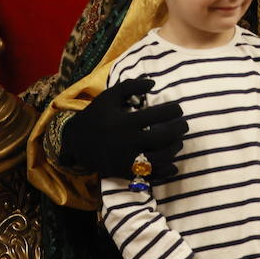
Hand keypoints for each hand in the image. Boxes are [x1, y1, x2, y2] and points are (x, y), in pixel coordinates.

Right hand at [60, 76, 187, 179]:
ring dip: (174, 149)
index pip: (157, 115)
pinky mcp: (124, 172)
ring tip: (178, 142)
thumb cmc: (96, 115)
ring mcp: (126, 159)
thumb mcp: (109, 96)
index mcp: (125, 122)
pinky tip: (173, 165)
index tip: (178, 109)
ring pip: (159, 158)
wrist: (75, 141)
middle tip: (184, 125)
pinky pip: (149, 176)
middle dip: (178, 130)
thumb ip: (131, 86)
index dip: (173, 111)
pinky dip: (164, 172)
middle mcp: (127, 141)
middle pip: (162, 138)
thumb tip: (153, 83)